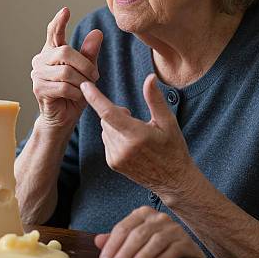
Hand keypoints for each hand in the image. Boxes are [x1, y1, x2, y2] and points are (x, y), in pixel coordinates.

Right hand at [31, 7, 102, 130]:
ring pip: (65, 71)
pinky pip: (64, 87)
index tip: (66, 10)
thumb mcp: (86, 72)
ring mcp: (37, 74)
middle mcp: (41, 60)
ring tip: (85, 90)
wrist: (63, 120)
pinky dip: (76, 93)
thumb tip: (97, 33)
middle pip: (64, 51)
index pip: (53, 32)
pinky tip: (77, 98)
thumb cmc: (74, 94)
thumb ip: (89, 54)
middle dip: (84, 64)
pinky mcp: (39, 89)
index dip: (59, 21)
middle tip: (95, 76)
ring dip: (82, 82)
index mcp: (51, 52)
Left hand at [80, 74, 195, 196]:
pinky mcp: (113, 163)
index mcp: (137, 135)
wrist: (173, 180)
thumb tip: (150, 77)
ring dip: (115, 125)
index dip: (94, 98)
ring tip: (136, 135)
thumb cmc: (173, 148)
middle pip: (106, 118)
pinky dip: (114, 136)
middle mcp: (123, 148)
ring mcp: (116, 158)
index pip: (109, 113)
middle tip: (135, 120)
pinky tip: (131, 144)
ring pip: (105, 129)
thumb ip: (155, 99)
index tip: (84, 85)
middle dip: (116, 113)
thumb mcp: (168, 122)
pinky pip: (106, 140)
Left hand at [95, 206, 204, 257]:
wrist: (186, 247)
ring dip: (141, 257)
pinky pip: (173, 250)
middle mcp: (158, 218)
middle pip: (137, 234)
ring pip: (155, 241)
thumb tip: (98, 241)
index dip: (111, 246)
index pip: (123, 228)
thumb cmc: (156, 242)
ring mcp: (174, 229)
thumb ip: (117, 239)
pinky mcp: (186, 242)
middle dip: (124, 252)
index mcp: (143, 213)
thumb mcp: (135, 238)